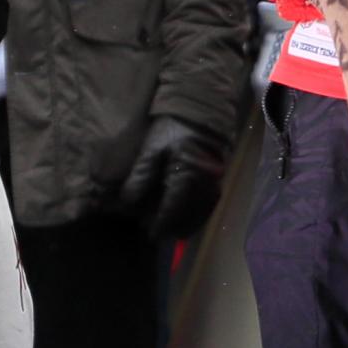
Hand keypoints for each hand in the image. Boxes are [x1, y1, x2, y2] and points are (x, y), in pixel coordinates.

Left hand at [118, 116, 227, 240]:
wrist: (200, 113)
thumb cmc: (171, 129)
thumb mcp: (151, 149)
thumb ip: (141, 175)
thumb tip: (128, 200)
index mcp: (186, 176)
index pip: (172, 208)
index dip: (161, 223)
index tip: (149, 234)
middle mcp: (204, 184)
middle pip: (189, 215)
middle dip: (173, 226)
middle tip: (157, 234)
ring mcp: (215, 183)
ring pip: (202, 213)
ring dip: (187, 224)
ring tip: (171, 232)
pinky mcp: (219, 180)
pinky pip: (210, 205)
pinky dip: (199, 215)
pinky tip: (188, 219)